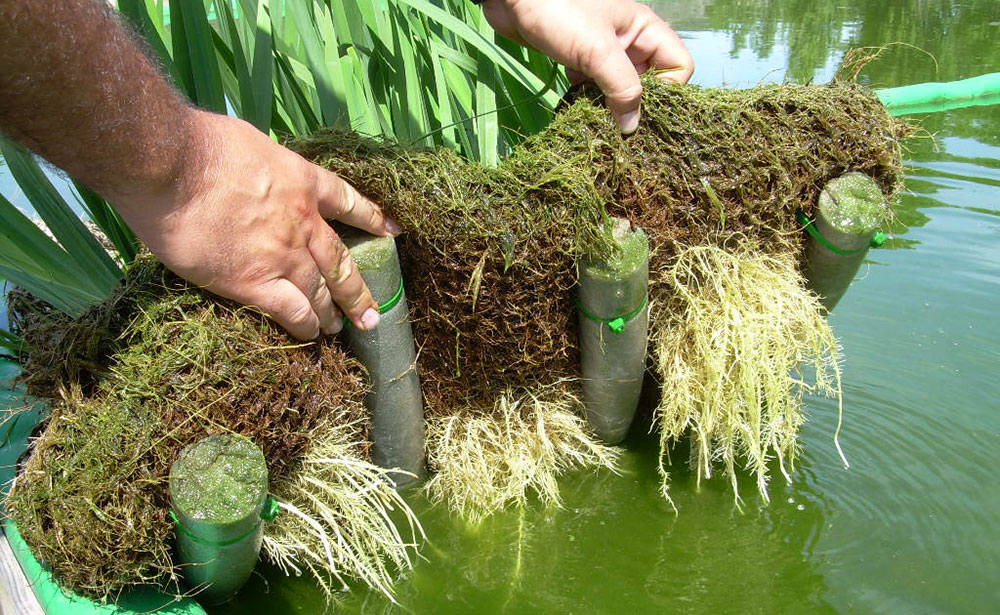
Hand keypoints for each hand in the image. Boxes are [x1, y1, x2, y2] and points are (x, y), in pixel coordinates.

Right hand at [114, 110, 395, 339]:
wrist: (171, 165)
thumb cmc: (198, 144)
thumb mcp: (250, 142)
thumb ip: (263, 164)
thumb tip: (254, 168)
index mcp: (302, 181)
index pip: (348, 202)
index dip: (372, 218)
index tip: (392, 230)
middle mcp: (302, 221)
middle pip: (341, 261)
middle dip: (358, 290)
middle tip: (372, 311)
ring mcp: (282, 254)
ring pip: (320, 292)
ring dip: (332, 312)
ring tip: (339, 328)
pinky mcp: (253, 282)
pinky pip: (291, 311)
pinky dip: (305, 326)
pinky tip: (311, 335)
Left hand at [482, 0, 693, 132]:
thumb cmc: (559, 13)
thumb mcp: (598, 52)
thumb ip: (622, 89)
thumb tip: (632, 128)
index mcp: (645, 29)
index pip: (679, 66)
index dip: (667, 90)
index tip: (640, 108)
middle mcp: (630, 40)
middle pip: (651, 82)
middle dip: (637, 104)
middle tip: (618, 124)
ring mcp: (605, 52)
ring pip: (622, 88)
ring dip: (611, 106)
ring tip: (596, 118)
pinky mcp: (581, 60)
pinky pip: (597, 88)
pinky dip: (590, 100)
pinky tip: (576, 107)